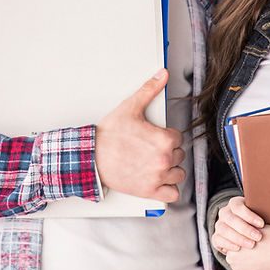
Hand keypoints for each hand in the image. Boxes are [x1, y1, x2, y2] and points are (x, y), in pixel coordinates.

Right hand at [96, 69, 184, 201]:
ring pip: (178, 174)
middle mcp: (163, 160)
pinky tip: (159, 179)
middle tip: (151, 148)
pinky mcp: (149, 191)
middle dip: (168, 151)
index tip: (155, 136)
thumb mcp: (130, 107)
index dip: (167, 135)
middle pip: (179, 155)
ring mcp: (157, 177)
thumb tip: (162, 75)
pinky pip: (172, 194)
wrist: (91, 156)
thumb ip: (149, 89)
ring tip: (156, 163)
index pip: (178, 137)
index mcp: (164, 139)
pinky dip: (168, 188)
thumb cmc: (109, 135)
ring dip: (170, 169)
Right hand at [212, 196, 263, 252]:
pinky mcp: (217, 238)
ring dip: (237, 237)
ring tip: (252, 245)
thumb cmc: (262, 226)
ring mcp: (219, 225)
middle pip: (230, 218)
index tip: (262, 224)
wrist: (252, 239)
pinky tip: (238, 249)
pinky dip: (227, 244)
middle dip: (245, 228)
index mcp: (234, 203)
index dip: (249, 215)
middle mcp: (225, 213)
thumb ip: (266, 212)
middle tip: (258, 237)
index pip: (238, 207)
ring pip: (223, 229)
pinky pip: (217, 239)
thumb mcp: (264, 216)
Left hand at [225, 224, 269, 269]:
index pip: (233, 252)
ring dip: (252, 268)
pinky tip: (267, 267)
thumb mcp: (253, 230)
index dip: (241, 248)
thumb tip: (238, 231)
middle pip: (238, 264)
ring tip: (263, 259)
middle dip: (245, 259)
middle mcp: (236, 269)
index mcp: (232, 254)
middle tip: (257, 252)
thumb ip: (242, 234)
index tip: (250, 245)